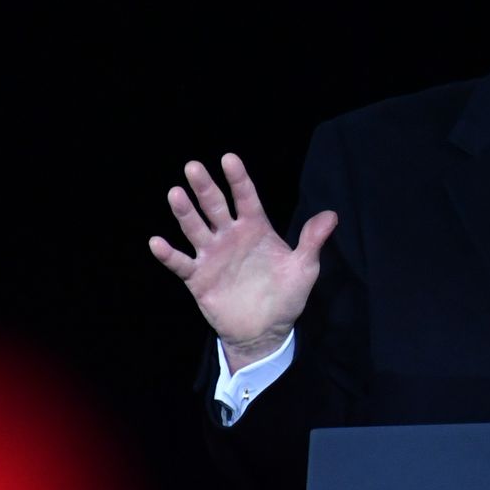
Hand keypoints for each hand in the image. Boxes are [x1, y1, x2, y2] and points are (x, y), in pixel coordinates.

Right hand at [148, 154, 337, 371]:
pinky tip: (157, 242)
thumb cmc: (286, 296)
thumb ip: (312, 242)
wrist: (265, 331)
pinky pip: (181, 263)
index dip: (238, 179)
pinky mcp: (198, 277)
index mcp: (256, 228)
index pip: (246, 198)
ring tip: (176, 194)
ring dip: (185, 212)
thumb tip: (332, 215)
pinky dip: (168, 254)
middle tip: (193, 167)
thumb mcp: (304, 269)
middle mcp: (231, 236)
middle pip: (215, 206)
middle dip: (205, 187)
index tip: (229, 159)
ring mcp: (212, 255)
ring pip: (195, 228)